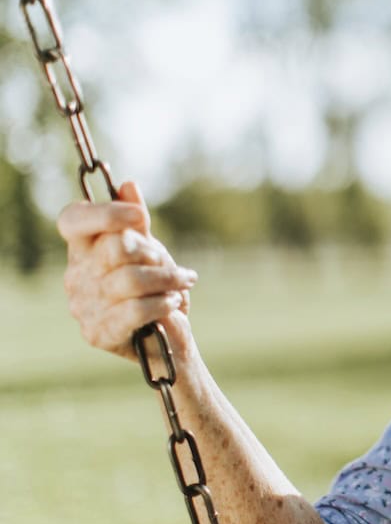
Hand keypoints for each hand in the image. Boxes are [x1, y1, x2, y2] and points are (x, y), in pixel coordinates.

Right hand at [58, 181, 197, 362]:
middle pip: (114, 247)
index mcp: (83, 250)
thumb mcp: (149, 251)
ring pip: (130, 279)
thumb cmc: (155, 290)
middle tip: (174, 266)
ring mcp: (83, 307)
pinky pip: (135, 310)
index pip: (73, 220)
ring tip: (184, 282)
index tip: (140, 217)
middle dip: (153, 253)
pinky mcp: (98, 334)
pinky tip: (174, 303)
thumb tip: (127, 185)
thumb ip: (136, 221)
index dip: (105, 213)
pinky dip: (162, 303)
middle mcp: (76, 277)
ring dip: (167, 279)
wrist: (167, 338)